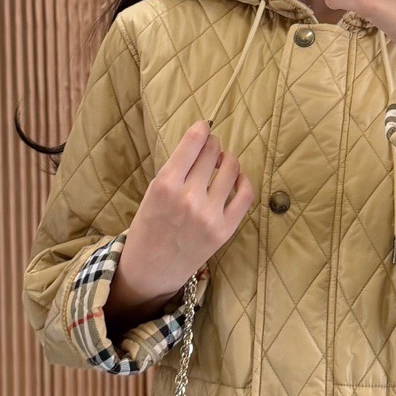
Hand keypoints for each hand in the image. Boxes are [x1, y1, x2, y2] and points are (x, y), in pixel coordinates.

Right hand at [107, 122, 255, 336]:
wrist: (152, 269)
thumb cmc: (149, 226)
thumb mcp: (152, 192)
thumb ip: (176, 169)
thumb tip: (202, 141)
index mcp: (165, 186)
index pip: (193, 143)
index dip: (202, 129)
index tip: (204, 126)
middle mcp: (188, 198)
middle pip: (212, 153)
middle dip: (212, 145)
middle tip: (210, 148)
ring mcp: (209, 215)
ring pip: (232, 170)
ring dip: (228, 160)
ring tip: (222, 163)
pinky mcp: (225, 230)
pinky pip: (245, 195)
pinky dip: (243, 181)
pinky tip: (236, 179)